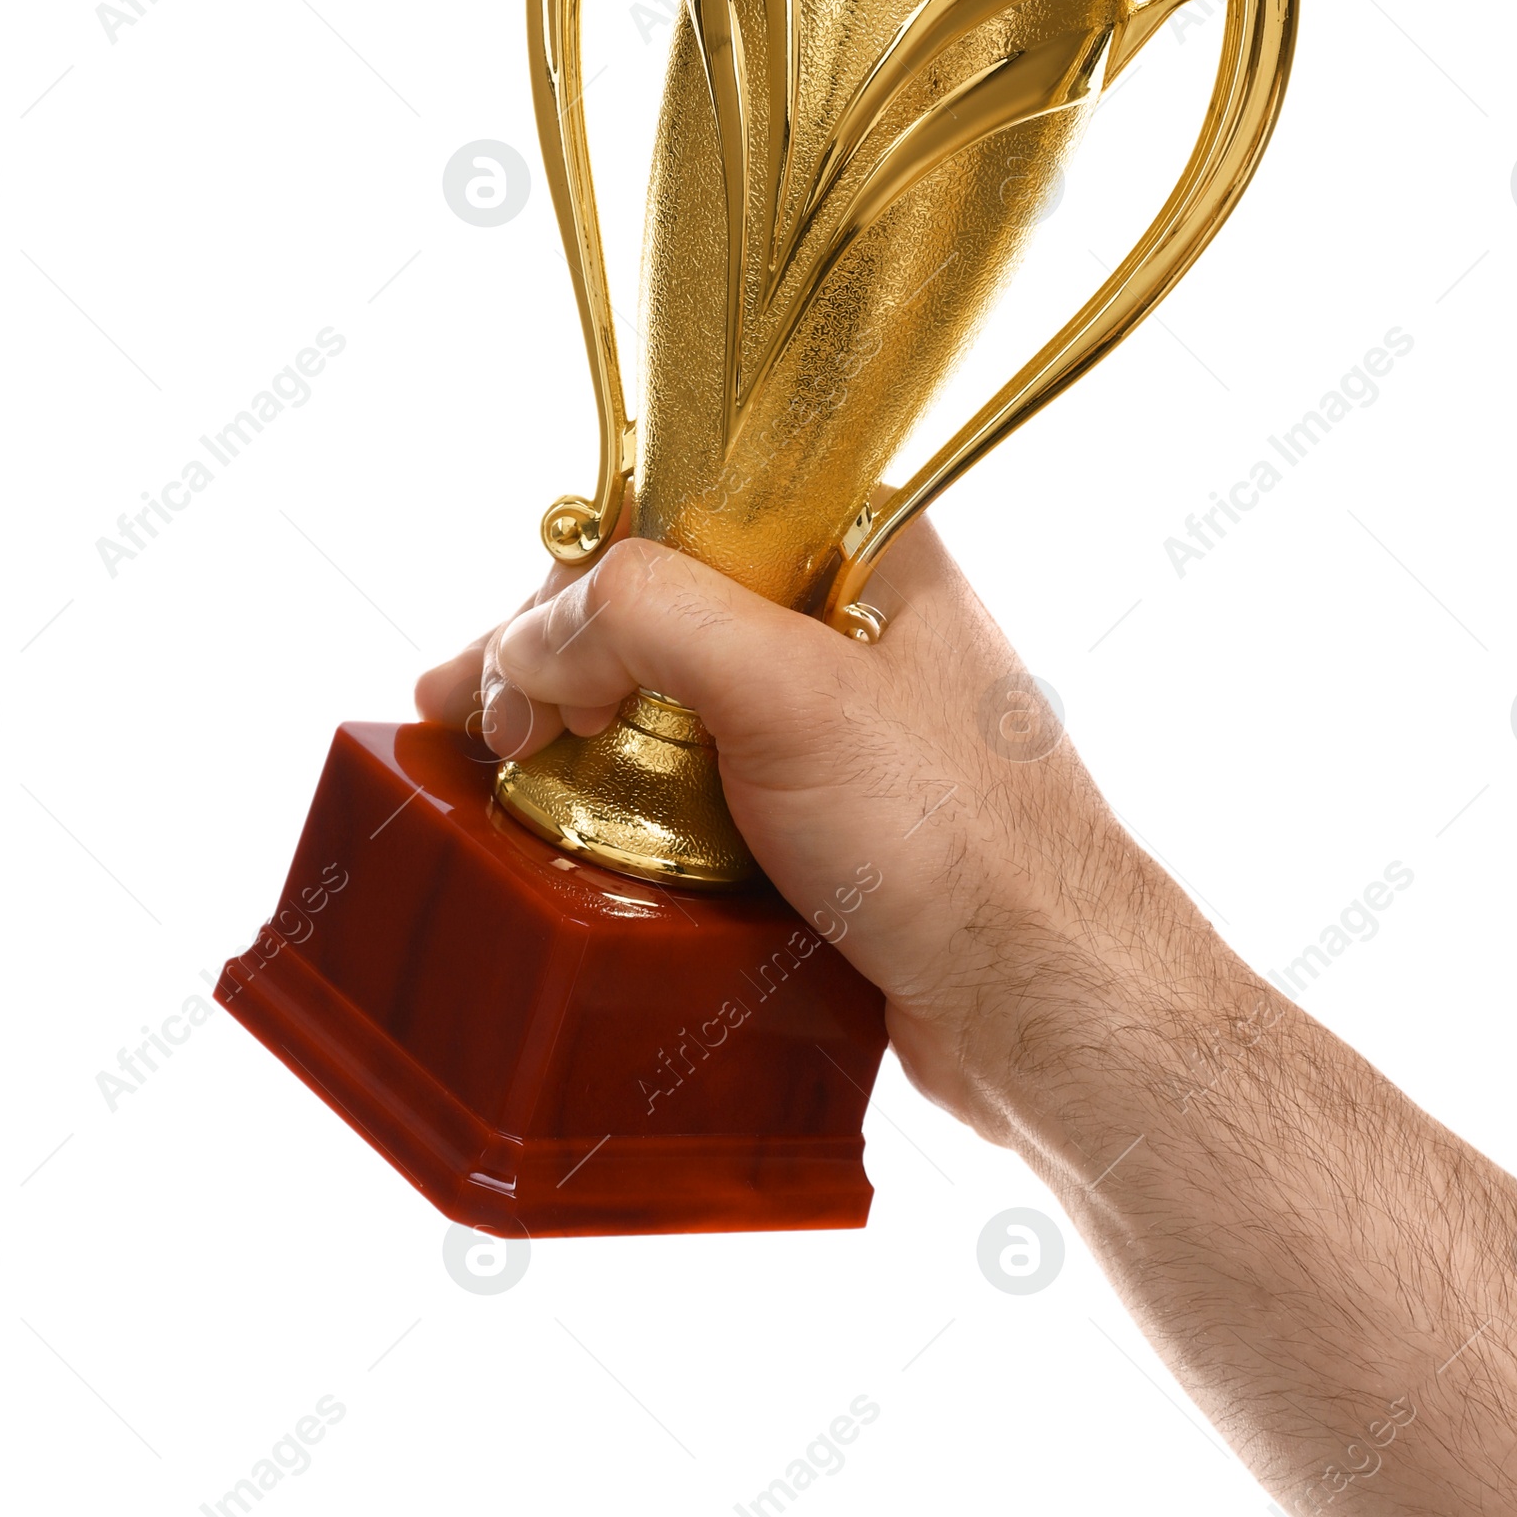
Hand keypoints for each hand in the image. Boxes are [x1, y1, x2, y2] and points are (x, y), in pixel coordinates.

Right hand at [415, 520, 1187, 1143]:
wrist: (1044, 1012)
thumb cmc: (954, 840)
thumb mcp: (791, 692)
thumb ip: (645, 621)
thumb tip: (525, 646)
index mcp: (871, 549)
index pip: (687, 505)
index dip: (580, 567)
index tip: (507, 643)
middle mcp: (857, 625)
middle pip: (663, 603)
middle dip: (554, 654)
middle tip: (471, 719)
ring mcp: (843, 728)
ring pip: (672, 699)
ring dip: (572, 729)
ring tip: (487, 773)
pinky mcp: (827, 821)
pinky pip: (698, 785)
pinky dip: (619, 800)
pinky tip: (558, 828)